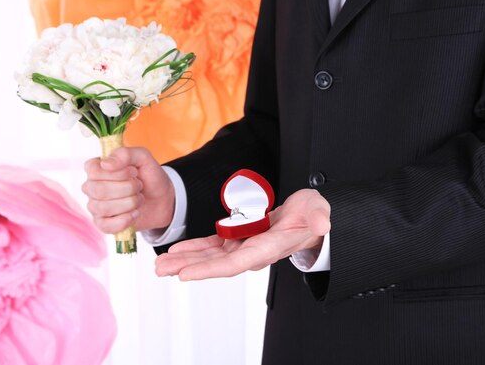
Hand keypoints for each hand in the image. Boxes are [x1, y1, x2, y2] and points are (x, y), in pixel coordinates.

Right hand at [82, 147, 174, 233]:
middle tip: (139, 185)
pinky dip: (126, 219)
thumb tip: (106, 164)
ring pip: (104, 208)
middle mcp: (92, 187)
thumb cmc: (149, 176)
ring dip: (130, 203)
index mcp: (97, 168)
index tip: (134, 171)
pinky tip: (135, 213)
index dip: (118, 172)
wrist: (162, 199)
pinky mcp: (103, 224)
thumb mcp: (143, 158)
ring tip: (139, 198)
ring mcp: (95, 206)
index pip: (93, 170)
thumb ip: (126, 154)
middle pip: (99, 190)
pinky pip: (107, 225)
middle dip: (128, 188)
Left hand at [155, 188, 330, 279]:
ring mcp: (244, 246)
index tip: (185, 274)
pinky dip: (195, 248)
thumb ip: (319, 218)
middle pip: (216, 264)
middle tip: (161, 270)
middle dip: (189, 267)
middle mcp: (253, 252)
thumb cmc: (313, 214)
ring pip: (211, 256)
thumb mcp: (318, 210)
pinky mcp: (240, 238)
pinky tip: (177, 250)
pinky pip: (213, 245)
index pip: (236, 264)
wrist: (310, 217)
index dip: (209, 269)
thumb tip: (323, 225)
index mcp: (268, 248)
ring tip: (160, 264)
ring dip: (186, 260)